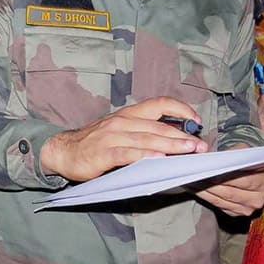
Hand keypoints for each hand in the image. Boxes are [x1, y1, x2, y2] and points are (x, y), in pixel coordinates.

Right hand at [40, 97, 207, 180]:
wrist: (63, 151)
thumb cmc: (95, 143)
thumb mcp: (120, 131)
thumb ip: (143, 131)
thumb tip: (173, 137)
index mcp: (129, 114)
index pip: (160, 104)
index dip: (181, 110)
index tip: (197, 122)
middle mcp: (123, 121)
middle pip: (158, 126)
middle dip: (183, 136)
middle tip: (201, 146)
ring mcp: (112, 136)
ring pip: (147, 139)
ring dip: (170, 145)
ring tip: (188, 151)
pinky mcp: (103, 153)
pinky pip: (127, 154)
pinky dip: (144, 156)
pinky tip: (158, 159)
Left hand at [193, 144, 263, 216]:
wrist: (258, 176)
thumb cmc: (250, 161)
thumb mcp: (246, 151)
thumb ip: (232, 154)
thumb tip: (212, 158)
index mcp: (263, 182)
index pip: (241, 180)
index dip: (223, 175)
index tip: (207, 170)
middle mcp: (256, 199)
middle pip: (228, 192)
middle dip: (209, 184)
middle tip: (193, 175)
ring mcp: (246, 209)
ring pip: (220, 201)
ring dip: (203, 192)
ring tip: (190, 182)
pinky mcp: (236, 214)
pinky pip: (218, 206)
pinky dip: (206, 197)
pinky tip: (196, 189)